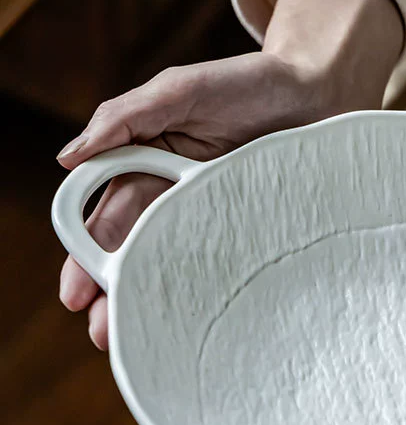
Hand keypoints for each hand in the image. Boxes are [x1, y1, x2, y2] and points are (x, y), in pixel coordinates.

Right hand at [58, 0, 401, 349]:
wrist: (319, 90)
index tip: (75, 294)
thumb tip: (66, 160)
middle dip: (117, 294)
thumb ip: (124, 119)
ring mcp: (218, 216)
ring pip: (179, 267)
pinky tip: (201, 322)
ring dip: (158, 304)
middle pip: (137, 253)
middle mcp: (178, 197)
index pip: (106, 219)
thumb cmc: (247, 83)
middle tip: (103, 336)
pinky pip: (228, 265)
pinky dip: (210, 294)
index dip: (87, 256)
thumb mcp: (179, 91)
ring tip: (144, 341)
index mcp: (148, 166)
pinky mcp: (255, 228)